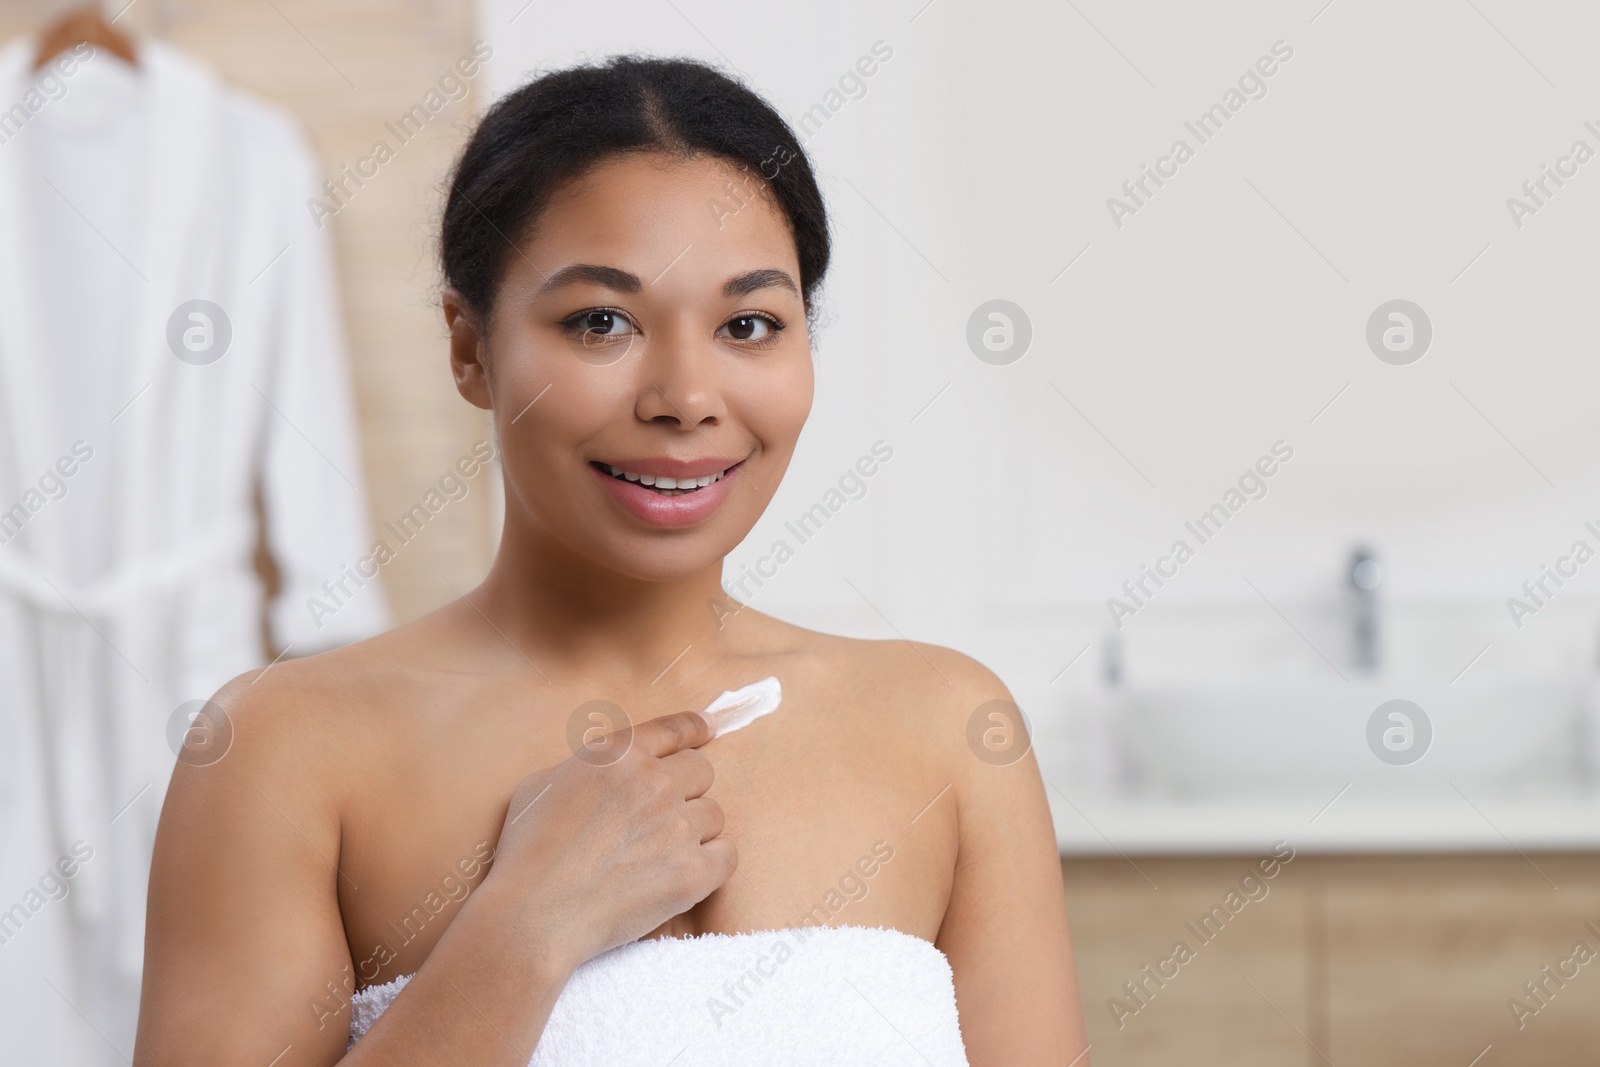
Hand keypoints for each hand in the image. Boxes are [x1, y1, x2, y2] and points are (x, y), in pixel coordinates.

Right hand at [486, 708, 734, 967]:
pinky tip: (686, 874)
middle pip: (701, 771)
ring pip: (713, 815)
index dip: (695, 727)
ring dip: (694, 830)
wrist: (534, 914)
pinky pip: (727, 855)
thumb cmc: (527, 852)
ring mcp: (678, 826)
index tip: (709, 729)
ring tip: (660, 855)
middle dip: (686, 788)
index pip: (673, 729)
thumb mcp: (542, 784)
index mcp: (618, 755)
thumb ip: (586, 768)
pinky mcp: (694, 871)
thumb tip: (606, 771)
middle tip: (662, 817)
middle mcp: (655, 782)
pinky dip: (712, 863)